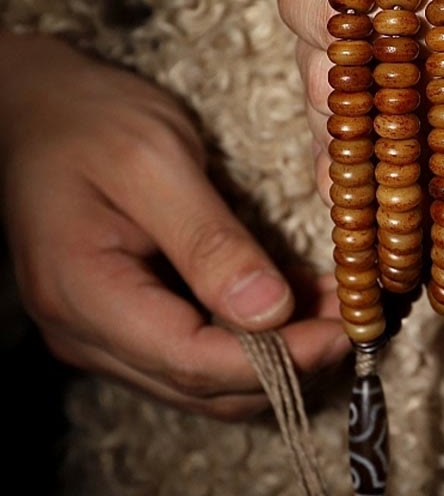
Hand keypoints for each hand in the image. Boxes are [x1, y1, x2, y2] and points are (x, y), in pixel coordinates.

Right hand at [0, 34, 348, 419]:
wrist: (37, 111)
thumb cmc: (89, 121)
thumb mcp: (154, 161)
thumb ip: (209, 240)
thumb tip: (270, 312)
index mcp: (85, 292)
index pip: (193, 361)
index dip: (278, 359)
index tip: (343, 333)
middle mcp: (88, 333)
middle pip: (204, 384)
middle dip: (289, 364)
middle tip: (354, 323)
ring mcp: (105, 335)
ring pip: (205, 381)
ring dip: (279, 357)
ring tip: (336, 312)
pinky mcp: (127, 323)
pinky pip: (198, 354)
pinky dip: (256, 342)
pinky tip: (301, 305)